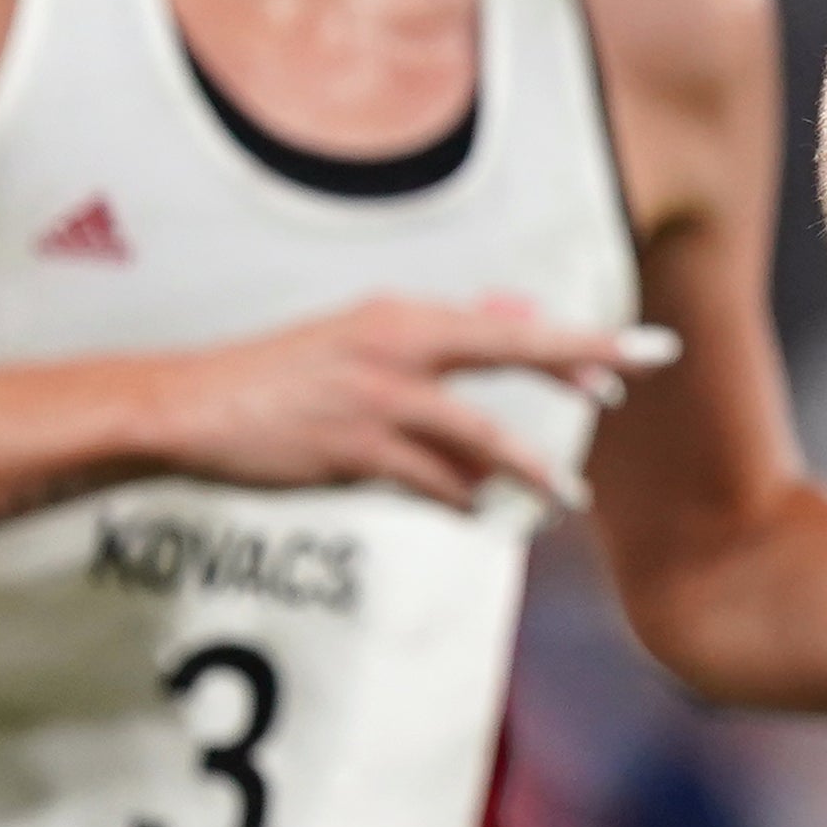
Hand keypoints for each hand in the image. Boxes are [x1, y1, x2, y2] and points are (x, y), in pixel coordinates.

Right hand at [152, 295, 672, 514]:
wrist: (188, 409)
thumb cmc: (283, 379)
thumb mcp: (360, 344)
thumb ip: (436, 346)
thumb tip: (516, 328)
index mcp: (401, 317)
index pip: (509, 323)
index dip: (575, 341)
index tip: (637, 351)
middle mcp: (396, 347)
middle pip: (511, 351)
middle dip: (580, 363)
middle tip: (637, 379)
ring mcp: (376, 401)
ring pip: (481, 439)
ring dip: (531, 471)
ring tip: (569, 497)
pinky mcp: (353, 452)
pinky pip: (433, 486)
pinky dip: (461, 500)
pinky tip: (475, 510)